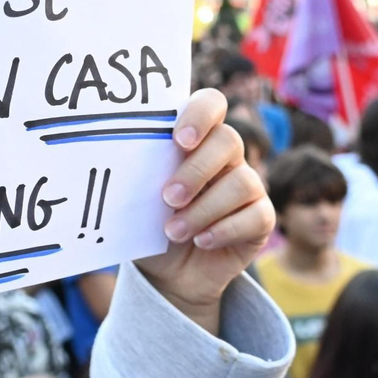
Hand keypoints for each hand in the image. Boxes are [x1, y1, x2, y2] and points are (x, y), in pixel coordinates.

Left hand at [136, 89, 273, 336]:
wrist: (166, 273)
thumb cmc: (149, 224)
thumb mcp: (136, 198)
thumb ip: (137, 174)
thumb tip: (117, 160)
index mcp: (195, 139)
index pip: (211, 104)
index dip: (201, 114)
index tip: (179, 140)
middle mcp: (225, 157)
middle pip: (228, 140)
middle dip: (196, 171)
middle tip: (168, 198)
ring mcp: (247, 186)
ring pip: (242, 182)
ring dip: (203, 209)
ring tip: (173, 232)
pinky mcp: (260, 218)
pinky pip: (256, 215)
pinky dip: (224, 230)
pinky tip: (201, 241)